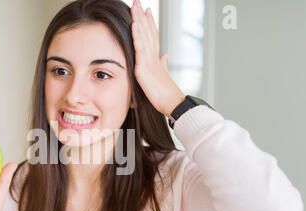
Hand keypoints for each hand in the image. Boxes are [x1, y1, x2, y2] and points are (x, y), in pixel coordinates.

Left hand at [131, 0, 185, 115]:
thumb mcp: (162, 75)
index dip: (149, 22)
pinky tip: (134, 24)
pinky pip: (140, 49)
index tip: (146, 10)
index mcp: (156, 58)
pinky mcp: (145, 68)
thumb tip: (165, 56)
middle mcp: (154, 56)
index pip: (152, 36)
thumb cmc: (166, 94)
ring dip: (139, 20)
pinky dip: (138, 36)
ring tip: (135, 6)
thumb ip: (162, 64)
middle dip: (142, 16)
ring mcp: (149, 61)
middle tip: (138, 1)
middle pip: (148, 31)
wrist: (172, 104)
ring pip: (144, 36)